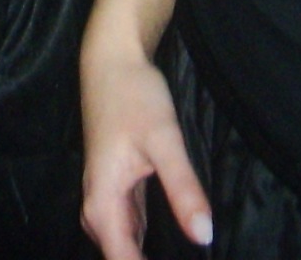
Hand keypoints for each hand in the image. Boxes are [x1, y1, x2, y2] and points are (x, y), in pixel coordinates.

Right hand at [81, 41, 212, 259]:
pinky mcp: (115, 185)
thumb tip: (204, 237)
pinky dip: (141, 242)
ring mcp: (104, 195)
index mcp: (102, 202)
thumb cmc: (133, 95)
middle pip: (118, 256)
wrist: (110, 60)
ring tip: (175, 259)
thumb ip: (183, 189)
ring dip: (141, 256)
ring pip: (121, 243)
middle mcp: (97, 205)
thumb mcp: (164, 140)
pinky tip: (161, 247)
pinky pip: (126, 227)